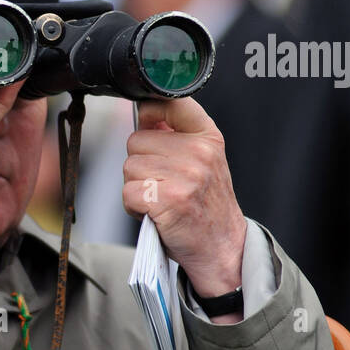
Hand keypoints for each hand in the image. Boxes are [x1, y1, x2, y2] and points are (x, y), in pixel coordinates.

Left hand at [122, 97, 247, 303]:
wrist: (222, 247)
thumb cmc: (205, 205)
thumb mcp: (203, 161)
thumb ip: (176, 135)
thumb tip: (143, 112)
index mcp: (208, 136)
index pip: (170, 103)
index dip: (150, 113)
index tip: (150, 126)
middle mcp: (199, 152)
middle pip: (135, 141)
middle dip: (139, 164)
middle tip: (161, 185)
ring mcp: (185, 175)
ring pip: (129, 167)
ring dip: (135, 187)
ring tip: (160, 199)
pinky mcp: (169, 199)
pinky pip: (128, 193)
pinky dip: (134, 208)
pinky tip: (154, 213)